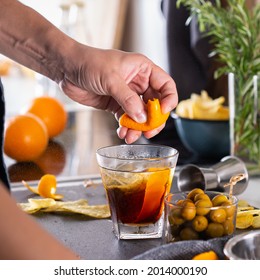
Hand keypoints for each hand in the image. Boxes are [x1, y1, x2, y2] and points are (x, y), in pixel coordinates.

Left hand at [60, 47, 177, 142]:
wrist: (67, 69)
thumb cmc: (89, 63)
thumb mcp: (111, 79)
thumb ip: (128, 99)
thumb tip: (142, 117)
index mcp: (143, 69)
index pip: (165, 85)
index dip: (168, 99)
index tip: (162, 112)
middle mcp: (138, 83)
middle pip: (155, 104)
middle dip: (153, 119)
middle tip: (149, 132)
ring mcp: (127, 95)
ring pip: (141, 115)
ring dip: (138, 127)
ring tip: (131, 136)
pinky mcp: (116, 105)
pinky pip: (126, 119)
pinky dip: (126, 128)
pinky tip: (122, 133)